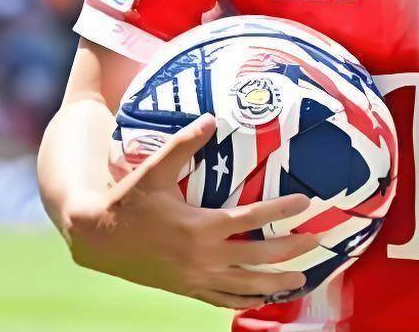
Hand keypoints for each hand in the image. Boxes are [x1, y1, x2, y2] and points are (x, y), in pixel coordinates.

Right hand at [59, 114, 319, 308]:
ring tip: (303, 279)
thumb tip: (211, 119)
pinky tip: (263, 298)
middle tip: (319, 240)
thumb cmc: (129, 200)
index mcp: (200, 226)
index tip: (306, 202)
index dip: (282, 210)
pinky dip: (247, 300)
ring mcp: (196, 277)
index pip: (252, 220)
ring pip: (247, 287)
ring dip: (277, 283)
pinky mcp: (188, 289)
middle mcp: (203, 257)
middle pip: (259, 257)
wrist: (99, 239)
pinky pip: (224, 299)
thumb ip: (184, 143)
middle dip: (293, 250)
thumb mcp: (154, 169)